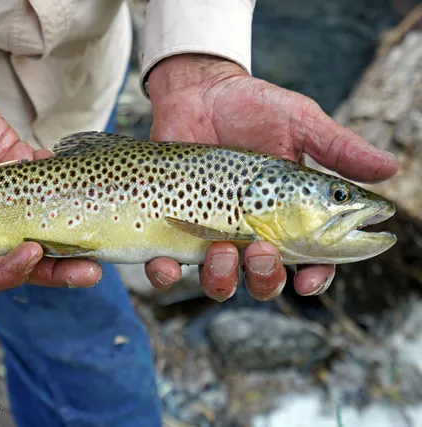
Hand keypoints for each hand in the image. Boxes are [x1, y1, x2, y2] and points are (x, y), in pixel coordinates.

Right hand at [0, 65, 101, 290]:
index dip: (6, 271)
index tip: (30, 253)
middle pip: (22, 259)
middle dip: (55, 270)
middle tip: (88, 271)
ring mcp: (8, 199)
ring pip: (43, 230)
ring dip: (72, 241)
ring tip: (100, 245)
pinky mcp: (22, 172)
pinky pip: (51, 184)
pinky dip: (70, 186)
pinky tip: (83, 180)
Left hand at [144, 54, 397, 301]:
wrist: (199, 92)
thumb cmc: (253, 107)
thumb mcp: (299, 122)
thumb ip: (338, 148)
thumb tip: (390, 170)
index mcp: (288, 215)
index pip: (308, 260)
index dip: (313, 277)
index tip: (309, 278)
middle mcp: (251, 232)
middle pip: (264, 280)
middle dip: (265, 278)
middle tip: (261, 250)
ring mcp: (210, 233)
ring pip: (219, 282)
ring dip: (222, 279)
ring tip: (220, 250)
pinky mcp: (173, 227)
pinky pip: (167, 267)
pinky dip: (165, 274)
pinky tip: (164, 263)